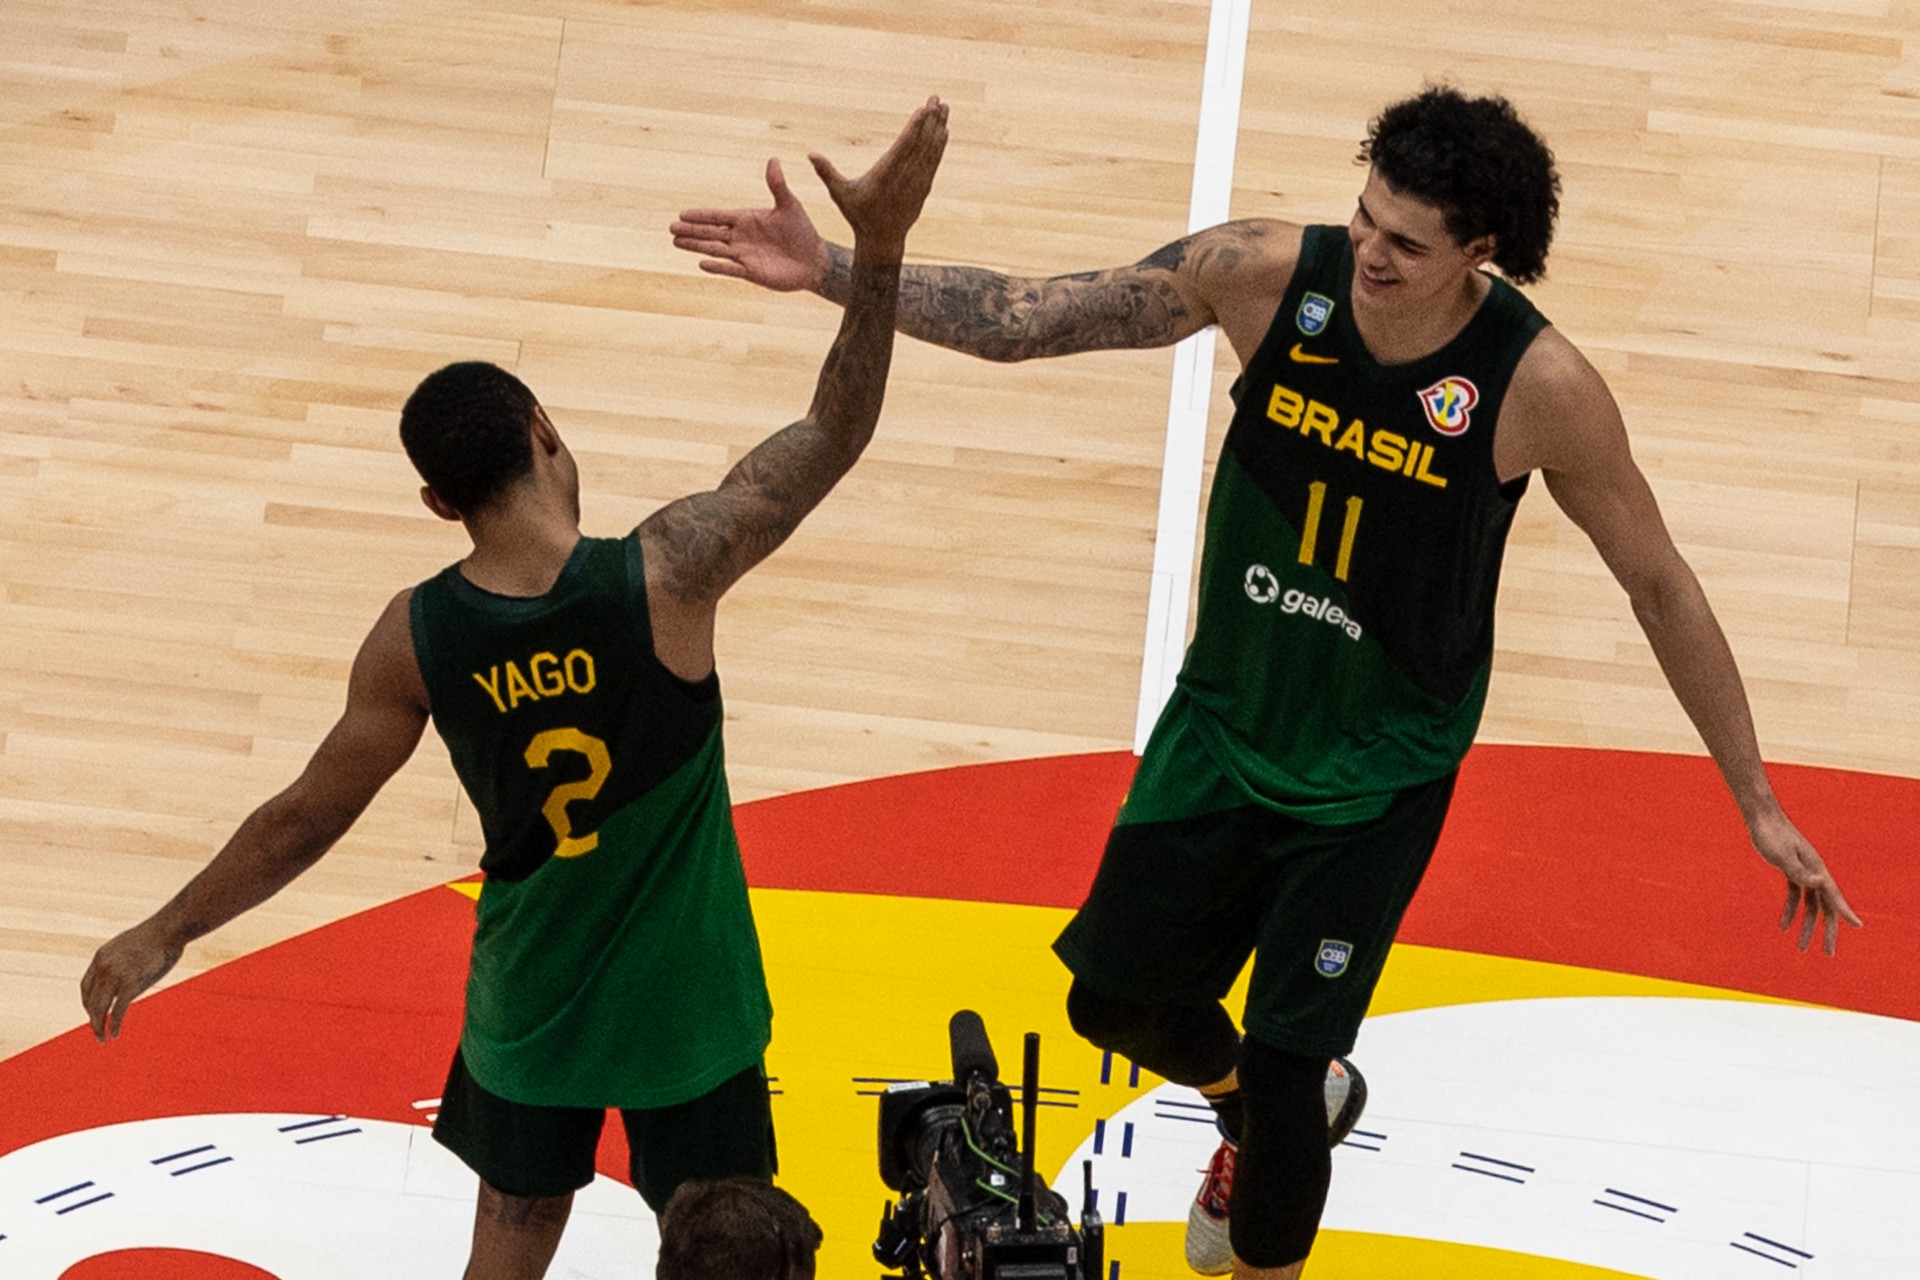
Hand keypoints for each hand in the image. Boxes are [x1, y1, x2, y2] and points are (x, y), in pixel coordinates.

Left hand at [81, 921, 182, 1040]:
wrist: (169, 928)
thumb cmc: (157, 935)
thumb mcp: (130, 945)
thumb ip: (121, 960)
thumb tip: (125, 971)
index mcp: (100, 957)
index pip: (85, 987)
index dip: (87, 1003)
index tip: (93, 1013)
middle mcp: (103, 967)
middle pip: (90, 1001)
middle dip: (92, 1018)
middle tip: (97, 1031)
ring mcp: (116, 976)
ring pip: (100, 1009)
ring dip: (98, 1026)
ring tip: (102, 1038)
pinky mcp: (131, 984)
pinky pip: (118, 1011)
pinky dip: (115, 1025)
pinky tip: (115, 1034)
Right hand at [671, 155, 829, 291]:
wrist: (814, 260)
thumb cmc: (802, 231)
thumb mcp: (789, 205)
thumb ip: (777, 184)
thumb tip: (773, 159)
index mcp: (746, 220)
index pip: (718, 216)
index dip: (700, 215)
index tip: (682, 214)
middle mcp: (741, 237)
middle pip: (711, 233)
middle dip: (691, 230)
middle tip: (670, 229)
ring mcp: (744, 255)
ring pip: (715, 250)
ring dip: (697, 246)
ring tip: (676, 243)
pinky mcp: (751, 272)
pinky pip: (731, 269)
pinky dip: (717, 267)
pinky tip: (702, 264)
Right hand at [810, 95, 948, 250]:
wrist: (882, 240)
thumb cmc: (858, 215)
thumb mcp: (840, 194)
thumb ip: (826, 172)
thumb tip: (810, 154)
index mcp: (885, 175)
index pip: (903, 147)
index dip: (915, 128)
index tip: (923, 109)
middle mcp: (904, 178)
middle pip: (920, 144)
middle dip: (930, 120)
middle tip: (937, 98)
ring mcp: (917, 183)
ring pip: (930, 151)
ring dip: (939, 128)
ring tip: (945, 107)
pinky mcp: (924, 188)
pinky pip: (934, 162)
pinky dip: (939, 146)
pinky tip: (944, 131)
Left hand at [1748, 807, 1861, 954]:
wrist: (1760, 816)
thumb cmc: (1771, 834)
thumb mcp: (1782, 855)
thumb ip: (1799, 871)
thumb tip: (1820, 882)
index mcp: (1816, 869)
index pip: (1834, 896)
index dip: (1846, 912)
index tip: (1858, 926)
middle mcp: (1814, 872)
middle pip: (1825, 907)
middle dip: (1827, 931)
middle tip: (1828, 953)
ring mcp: (1803, 872)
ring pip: (1810, 905)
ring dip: (1806, 925)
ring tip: (1801, 947)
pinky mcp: (1790, 870)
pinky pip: (1795, 896)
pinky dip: (1790, 911)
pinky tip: (1782, 926)